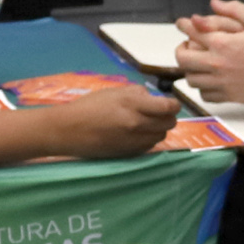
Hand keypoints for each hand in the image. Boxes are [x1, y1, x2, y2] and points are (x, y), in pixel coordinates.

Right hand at [46, 86, 178, 157]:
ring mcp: (134, 140)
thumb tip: (153, 98)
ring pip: (162, 136)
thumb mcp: (114, 91)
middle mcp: (137, 123)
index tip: (172, 104)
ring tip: (147, 123)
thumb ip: (137, 93)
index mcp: (132, 103)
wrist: (69, 130)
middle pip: (169, 123)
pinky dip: (150, 139)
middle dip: (169, 117)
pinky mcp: (130, 152)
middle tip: (161, 113)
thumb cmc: (89, 106)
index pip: (168, 107)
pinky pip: (150, 146)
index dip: (174, 105)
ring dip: (159, 129)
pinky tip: (139, 134)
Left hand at [175, 0, 243, 106]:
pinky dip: (203, 87)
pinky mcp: (229, 96)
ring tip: (197, 64)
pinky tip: (209, 80)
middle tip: (186, 46)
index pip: (192, 31)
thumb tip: (214, 3)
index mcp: (223, 43)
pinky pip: (205, 94)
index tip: (183, 23)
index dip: (184, 25)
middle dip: (181, 50)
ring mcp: (222, 82)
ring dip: (190, 70)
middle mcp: (218, 64)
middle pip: (183, 59)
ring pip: (191, 79)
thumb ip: (235, 9)